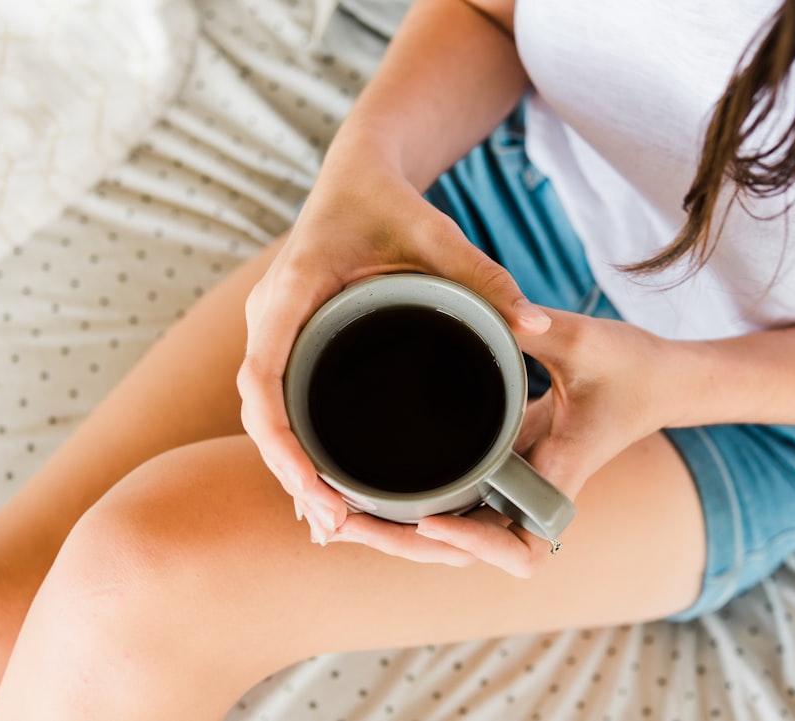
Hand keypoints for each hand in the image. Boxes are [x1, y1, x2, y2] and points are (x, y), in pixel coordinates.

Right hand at [236, 138, 551, 541]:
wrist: (358, 174)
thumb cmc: (391, 202)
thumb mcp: (437, 234)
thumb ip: (484, 276)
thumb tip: (536, 325)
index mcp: (295, 288)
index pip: (262, 373)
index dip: (279, 436)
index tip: (311, 483)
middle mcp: (272, 314)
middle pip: (258, 406)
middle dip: (287, 469)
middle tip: (331, 524)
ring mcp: (275, 327)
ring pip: (265, 410)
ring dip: (287, 466)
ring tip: (328, 523)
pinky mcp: (290, 337)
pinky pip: (279, 398)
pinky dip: (293, 444)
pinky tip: (317, 488)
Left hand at [323, 310, 675, 576]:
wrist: (665, 380)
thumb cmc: (636, 366)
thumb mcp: (583, 339)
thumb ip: (530, 325)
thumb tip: (479, 310)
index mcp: (559, 474)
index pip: (518, 545)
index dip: (471, 544)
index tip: (429, 517)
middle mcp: (536, 490)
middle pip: (468, 550)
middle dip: (409, 546)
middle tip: (346, 523)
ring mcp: (521, 483)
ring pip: (460, 534)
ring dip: (406, 534)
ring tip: (344, 516)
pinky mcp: (511, 465)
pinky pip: (462, 499)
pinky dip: (421, 505)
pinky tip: (375, 490)